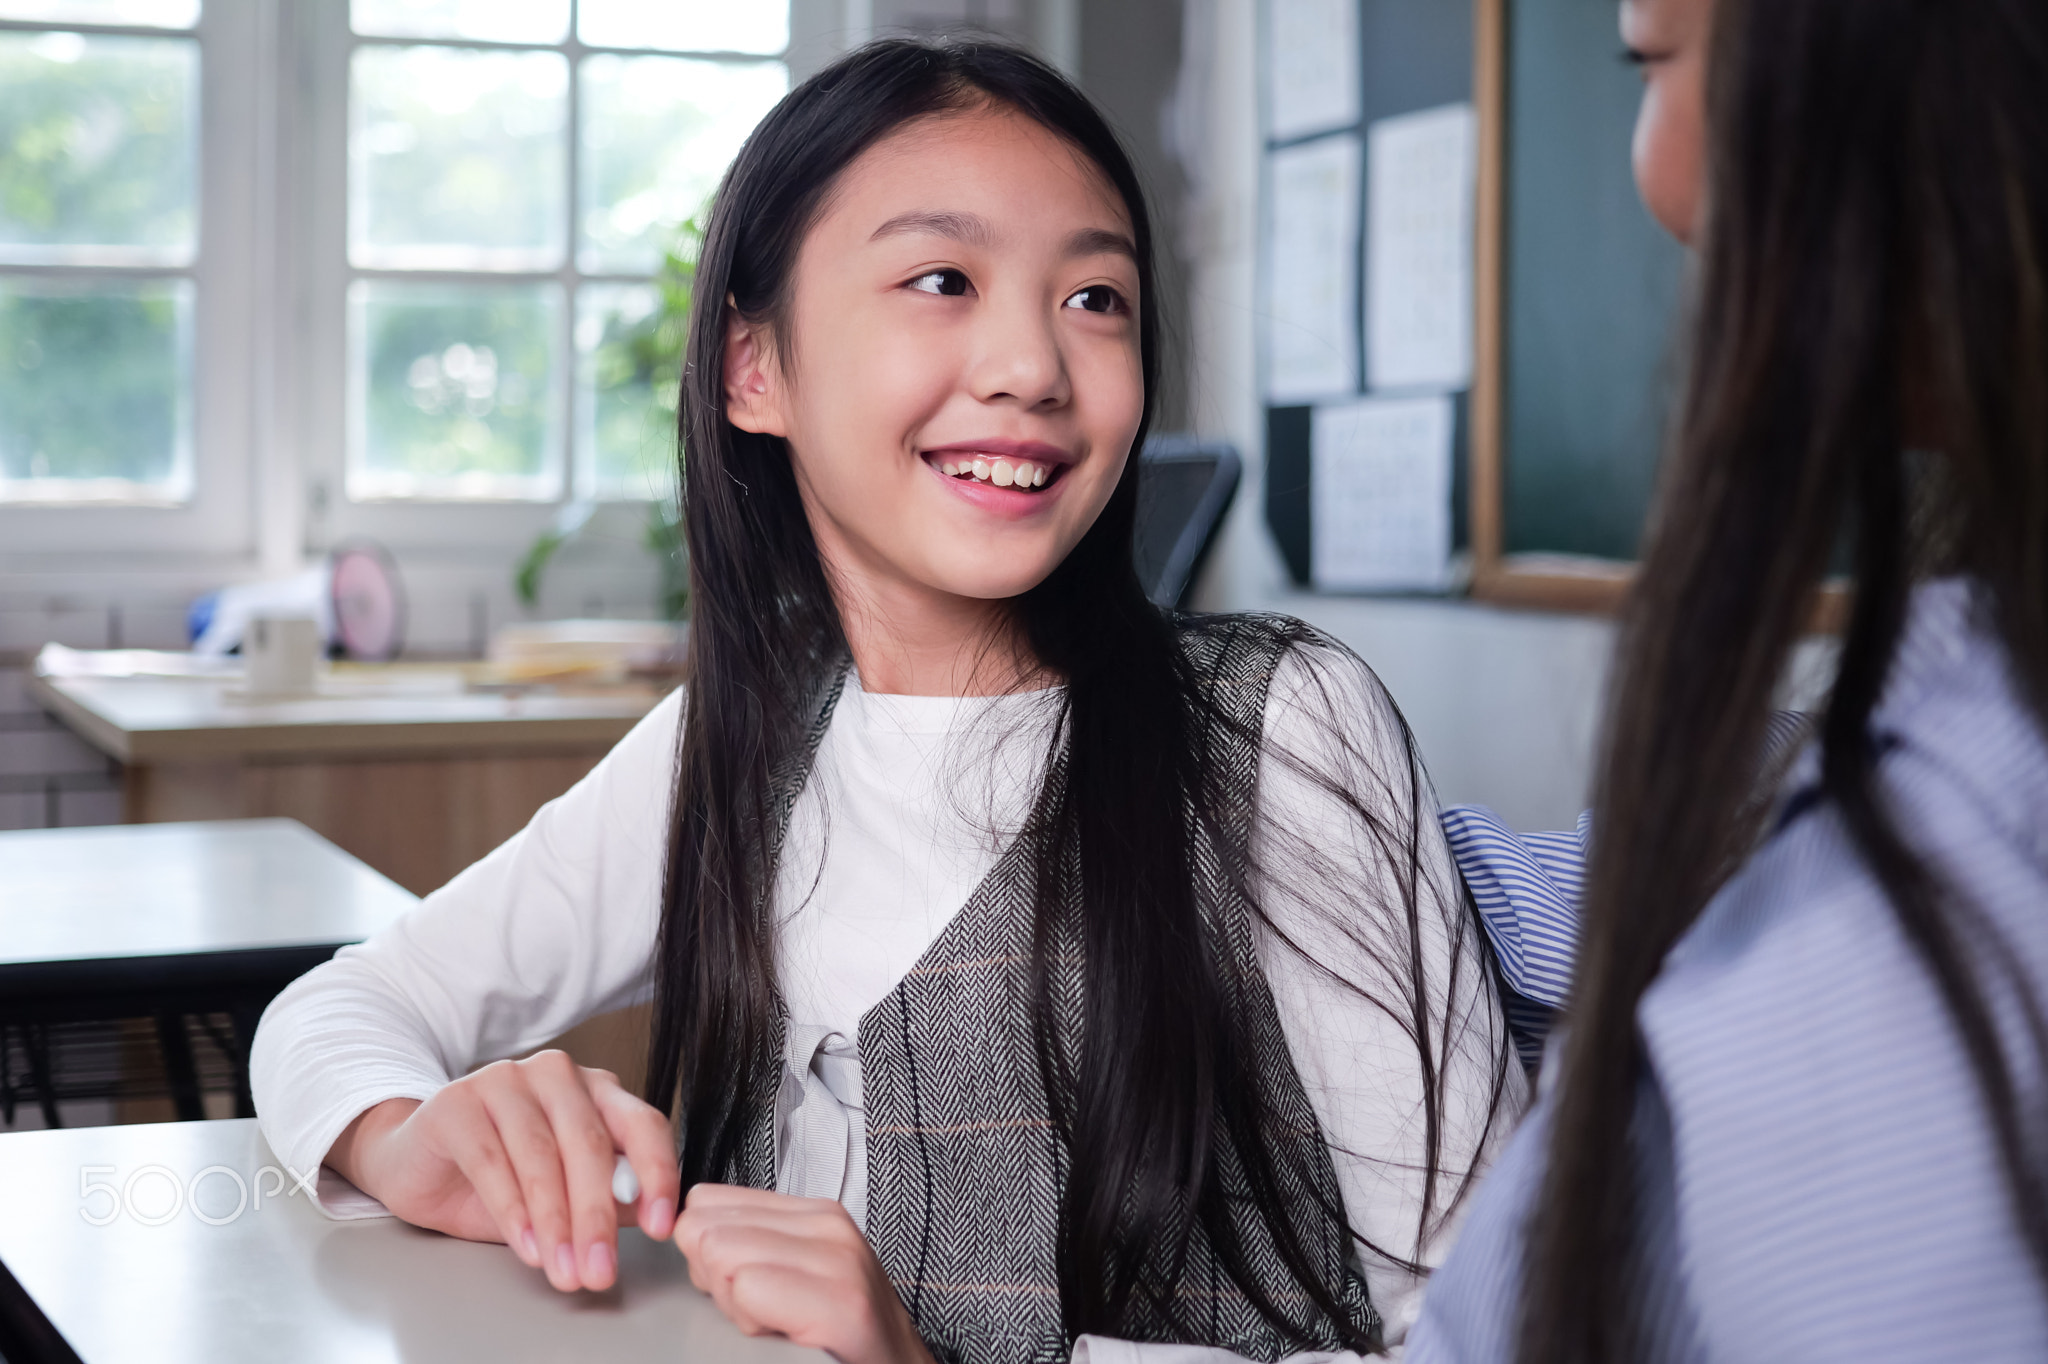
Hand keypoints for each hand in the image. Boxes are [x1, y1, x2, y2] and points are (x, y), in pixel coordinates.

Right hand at [324, 1050, 679, 1292]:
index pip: (642, 1124)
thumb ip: (607, 1197)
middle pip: (590, 1144)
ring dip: (555, 1221)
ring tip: (562, 1269)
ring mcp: (506, 1080)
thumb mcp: (563, 1193)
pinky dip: (513, 1209)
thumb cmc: (498, 1177)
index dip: (657, 1174)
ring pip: (542, 1155)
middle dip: (596, 1217)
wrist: (415, 1163)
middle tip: (599, 1270)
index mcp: (596, 1090)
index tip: (662, 1227)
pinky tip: (526, 1244)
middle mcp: (557, 1075)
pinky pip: (492, 1160)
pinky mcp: (457, 1102)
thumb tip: (651, 1218)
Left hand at [674, 1184, 934, 1363]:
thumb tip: (684, 1235)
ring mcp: (838, 1258)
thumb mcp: (793, 1280)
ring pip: (720, 1254)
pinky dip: (751, 1323)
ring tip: (779, 1327)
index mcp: (812, 1215)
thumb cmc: (838, 1344)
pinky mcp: (842, 1300)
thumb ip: (746, 1248)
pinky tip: (787, 1338)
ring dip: (734, 1307)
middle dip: (714, 1282)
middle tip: (763, 1316)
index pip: (706, 1202)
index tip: (743, 1291)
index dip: (705, 1257)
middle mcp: (828, 1224)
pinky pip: (748, 1285)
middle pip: (704, 1228)